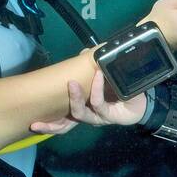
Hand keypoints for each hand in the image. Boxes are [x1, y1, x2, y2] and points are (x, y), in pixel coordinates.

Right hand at [30, 69, 147, 133]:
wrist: (143, 100)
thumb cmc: (120, 90)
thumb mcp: (104, 77)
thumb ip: (93, 66)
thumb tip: (84, 52)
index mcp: (83, 110)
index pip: (62, 122)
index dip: (48, 125)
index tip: (33, 123)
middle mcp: (88, 117)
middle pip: (66, 124)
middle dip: (52, 122)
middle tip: (40, 114)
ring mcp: (98, 117)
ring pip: (81, 114)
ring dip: (75, 98)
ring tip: (72, 84)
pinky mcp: (110, 116)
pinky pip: (99, 104)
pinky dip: (96, 89)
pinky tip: (98, 76)